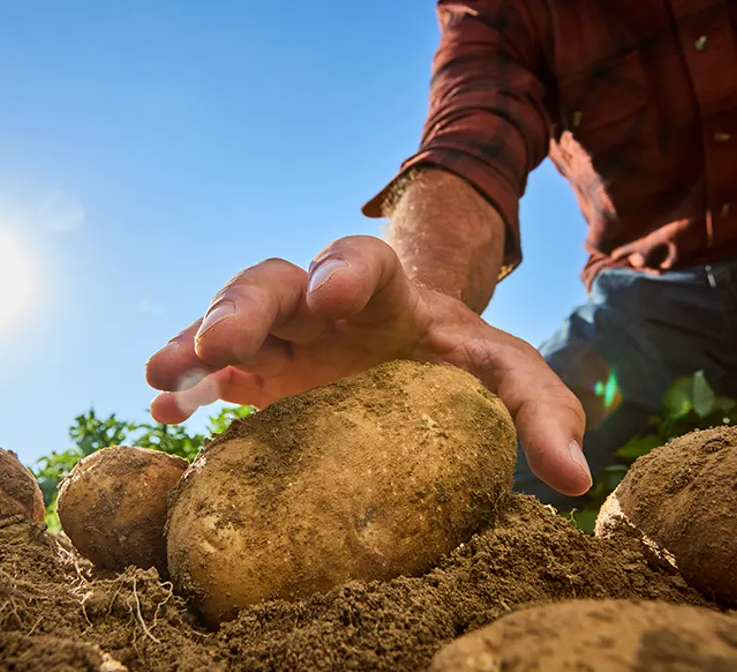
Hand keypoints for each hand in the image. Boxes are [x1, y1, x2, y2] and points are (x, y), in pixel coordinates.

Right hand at [145, 235, 591, 495]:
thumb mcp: (507, 376)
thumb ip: (541, 411)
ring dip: (193, 345)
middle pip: (272, 282)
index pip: (359, 259)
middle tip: (215, 342)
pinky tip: (164, 412)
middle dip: (243, 307)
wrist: (415, 354)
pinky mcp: (257, 374)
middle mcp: (320, 303)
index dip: (342, 269)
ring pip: (227, 322)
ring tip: (161, 375)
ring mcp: (282, 336)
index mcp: (383, 290)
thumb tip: (575, 477)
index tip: (330, 294)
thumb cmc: (460, 362)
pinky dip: (187, 388)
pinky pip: (211, 373)